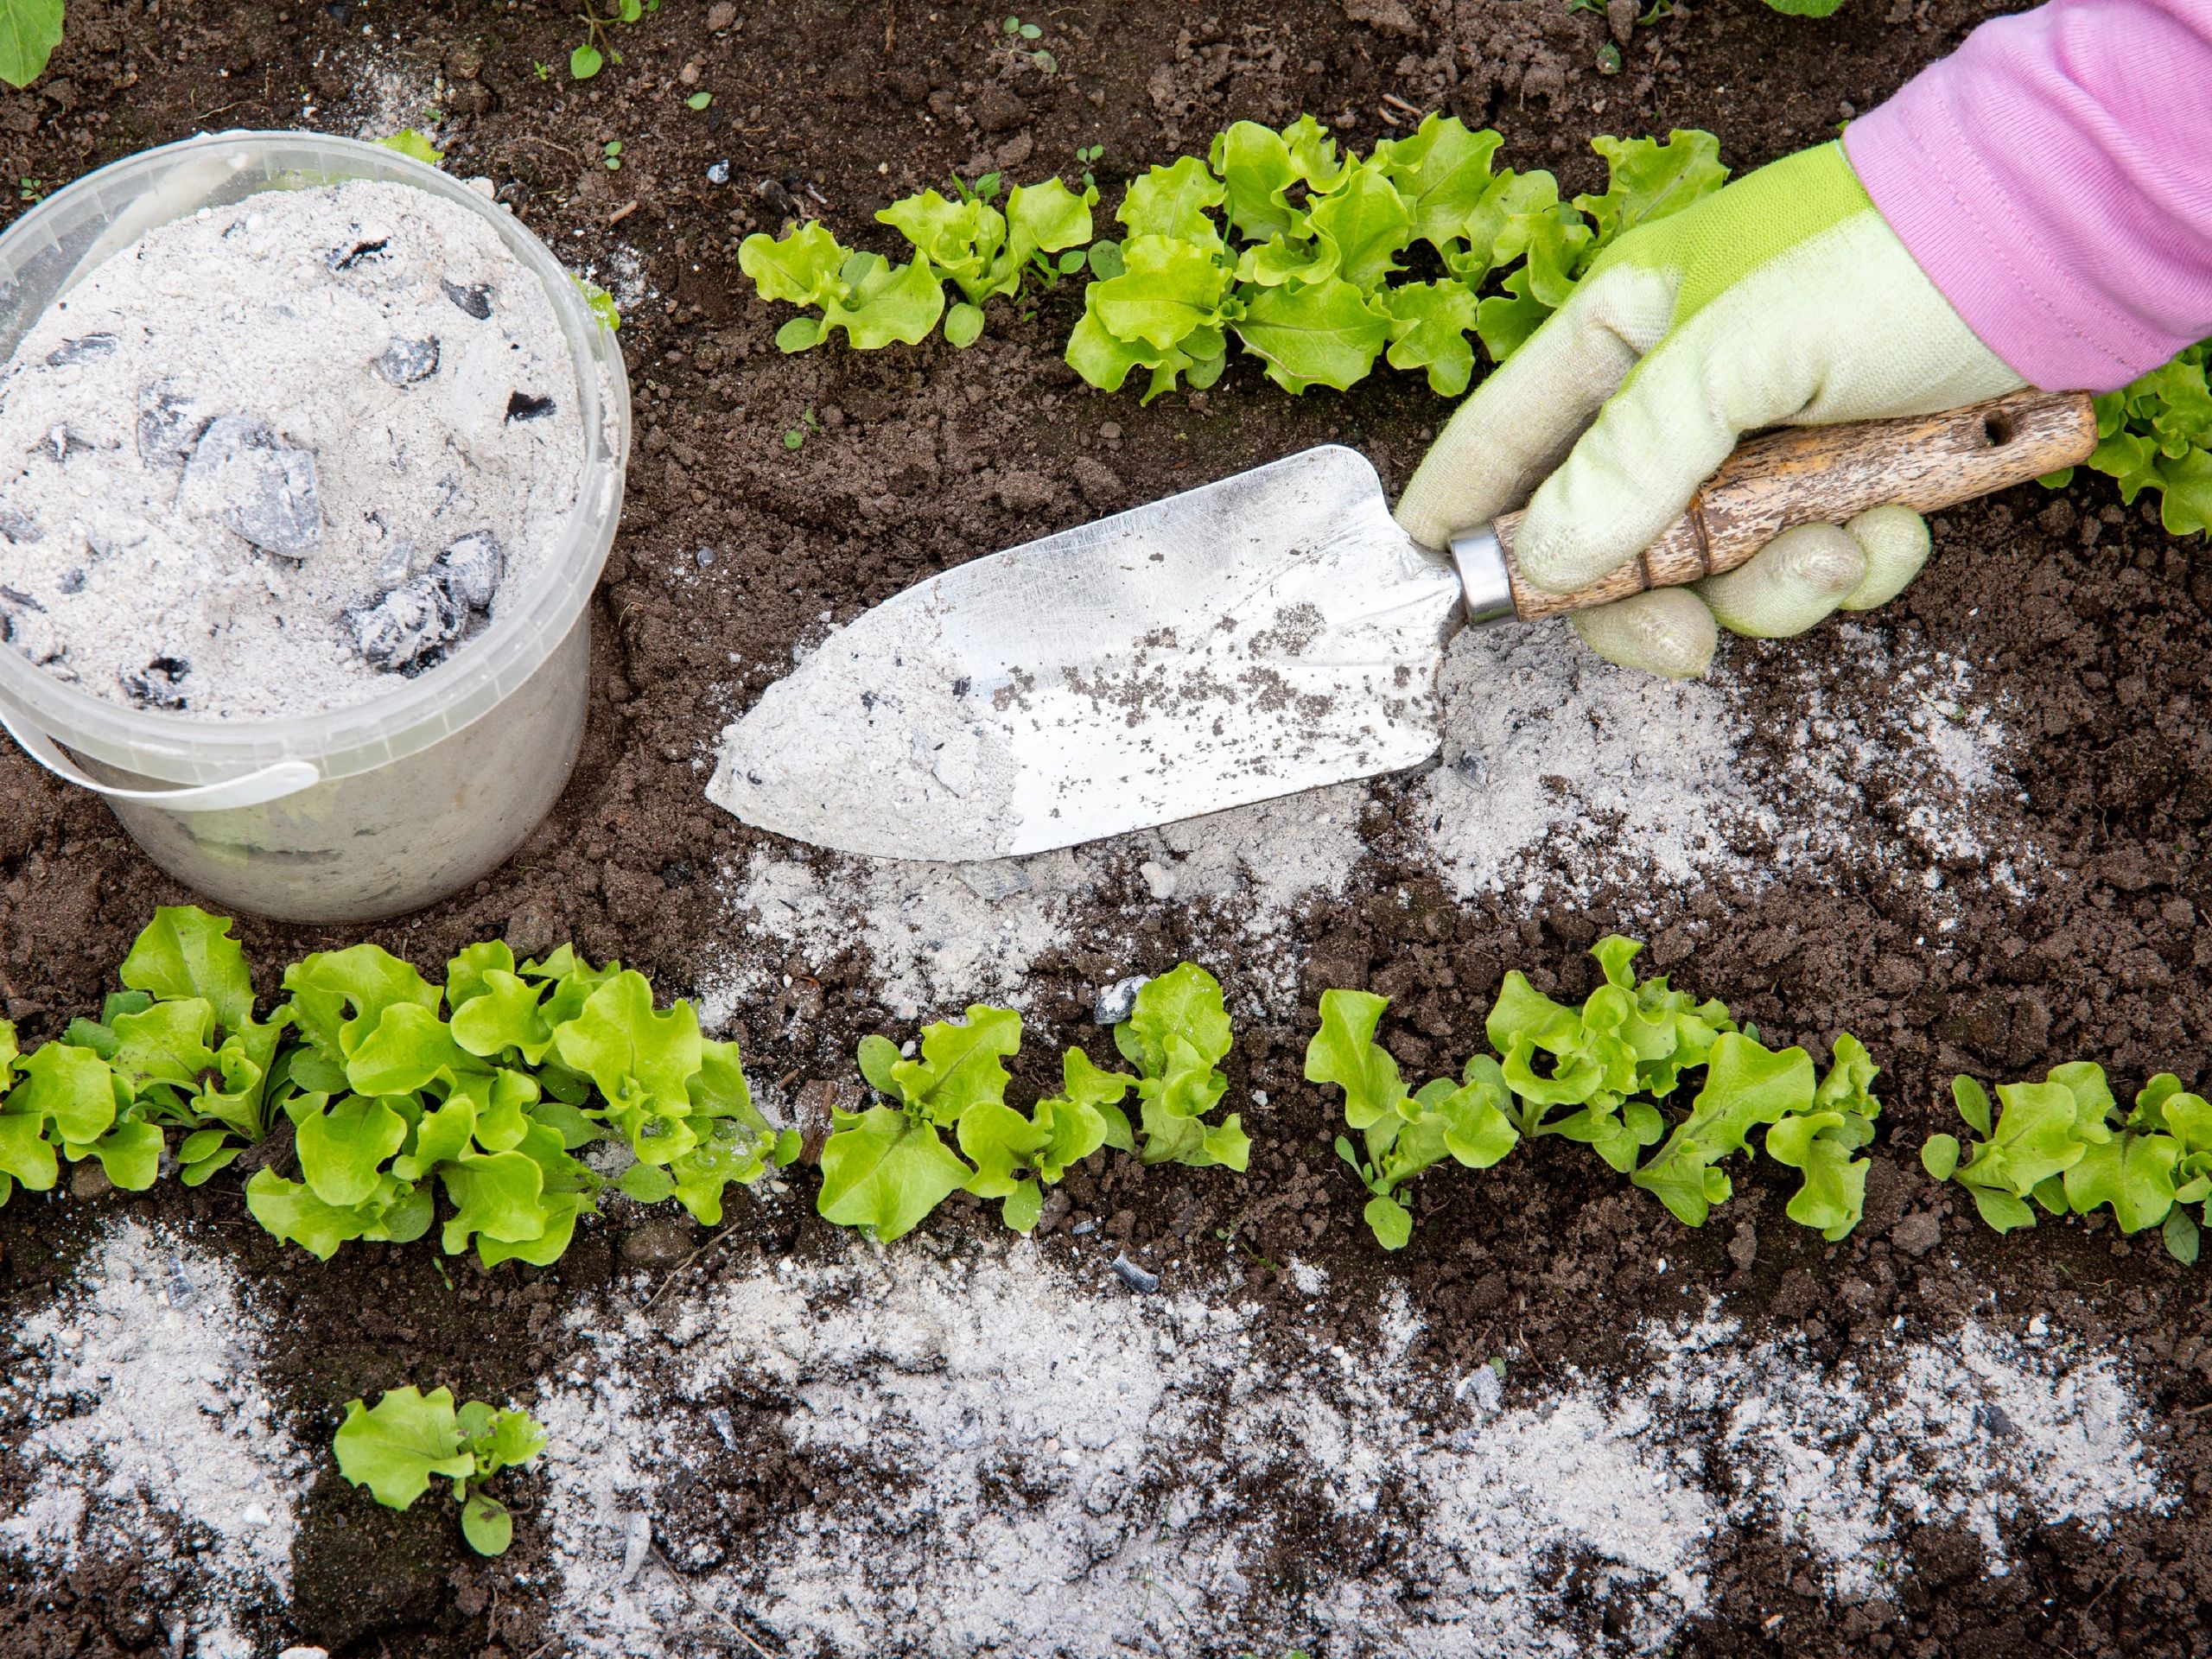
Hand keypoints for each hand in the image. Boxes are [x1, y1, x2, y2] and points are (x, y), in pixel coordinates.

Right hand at [1395, 141, 2022, 676]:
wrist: (2064, 251)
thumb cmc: (1888, 259)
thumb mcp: (1737, 353)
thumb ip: (1631, 462)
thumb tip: (1545, 562)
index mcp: (1618, 335)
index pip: (1500, 442)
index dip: (1463, 522)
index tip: (1442, 601)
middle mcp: (1674, 395)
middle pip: (1604, 543)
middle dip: (1654, 598)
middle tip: (1686, 641)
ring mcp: (1754, 445)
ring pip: (1712, 572)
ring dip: (1777, 585)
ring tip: (1846, 548)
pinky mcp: (1834, 479)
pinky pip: (1804, 565)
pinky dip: (1851, 565)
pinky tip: (1896, 524)